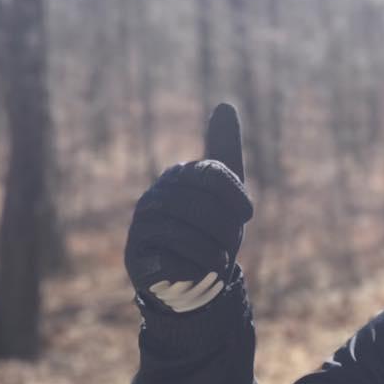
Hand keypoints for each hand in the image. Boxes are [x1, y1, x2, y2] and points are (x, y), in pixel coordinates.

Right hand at [124, 103, 252, 312]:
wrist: (194, 278)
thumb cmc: (212, 231)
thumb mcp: (226, 194)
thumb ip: (225, 151)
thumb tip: (224, 104)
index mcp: (181, 176)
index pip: (212, 171)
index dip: (235, 194)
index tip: (247, 214)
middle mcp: (158, 194)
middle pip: (201, 202)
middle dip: (225, 226)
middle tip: (231, 242)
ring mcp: (143, 222)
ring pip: (184, 227)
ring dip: (213, 246)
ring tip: (219, 259)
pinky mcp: (136, 252)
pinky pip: (169, 251)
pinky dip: (196, 261)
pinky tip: (204, 269)